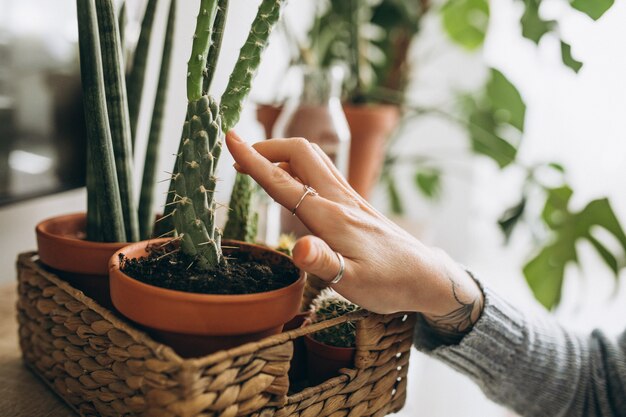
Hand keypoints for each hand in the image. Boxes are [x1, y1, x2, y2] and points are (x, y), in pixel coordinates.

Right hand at [226, 133, 483, 336]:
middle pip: (300, 153)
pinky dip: (298, 167)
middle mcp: (339, 199)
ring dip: (282, 154)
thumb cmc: (390, 283)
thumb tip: (297, 249)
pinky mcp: (354, 203)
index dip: (254, 160)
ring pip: (313, 158)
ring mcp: (348, 198)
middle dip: (266, 147)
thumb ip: (324, 263)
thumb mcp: (355, 282)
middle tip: (238, 157)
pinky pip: (321, 172)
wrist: (425, 276)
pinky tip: (292, 182)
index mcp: (331, 217)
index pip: (284, 182)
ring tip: (258, 165)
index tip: (230, 139)